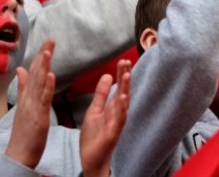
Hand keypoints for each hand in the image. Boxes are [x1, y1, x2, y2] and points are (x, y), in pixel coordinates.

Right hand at [4, 39, 55, 169]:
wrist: (19, 153)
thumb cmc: (25, 130)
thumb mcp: (24, 105)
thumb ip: (24, 86)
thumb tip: (20, 69)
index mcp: (28, 95)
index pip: (34, 71)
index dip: (41, 55)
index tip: (49, 41)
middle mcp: (29, 98)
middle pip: (36, 73)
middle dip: (43, 55)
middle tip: (51, 39)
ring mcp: (33, 106)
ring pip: (39, 83)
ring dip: (43, 67)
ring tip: (48, 51)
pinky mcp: (39, 116)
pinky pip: (43, 100)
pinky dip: (47, 87)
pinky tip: (51, 76)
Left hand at [80, 59, 130, 176]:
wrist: (91, 159)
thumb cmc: (94, 136)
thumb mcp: (95, 110)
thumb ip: (102, 94)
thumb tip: (107, 75)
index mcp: (113, 107)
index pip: (119, 86)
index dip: (121, 74)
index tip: (123, 60)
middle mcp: (118, 113)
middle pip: (124, 91)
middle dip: (125, 77)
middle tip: (126, 61)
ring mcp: (117, 122)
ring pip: (124, 103)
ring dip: (126, 89)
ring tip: (126, 75)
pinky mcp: (114, 133)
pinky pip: (119, 119)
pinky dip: (122, 109)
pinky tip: (123, 99)